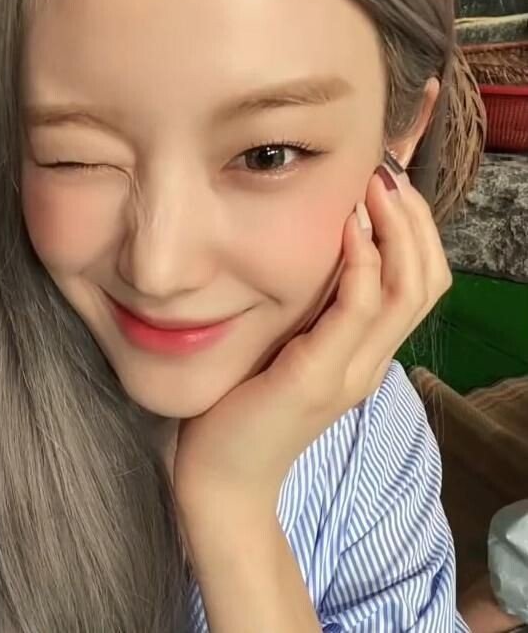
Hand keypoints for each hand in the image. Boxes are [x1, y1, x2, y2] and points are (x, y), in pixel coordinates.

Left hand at [173, 161, 452, 513]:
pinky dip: (362, 264)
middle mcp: (370, 362)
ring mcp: (350, 372)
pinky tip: (346, 229)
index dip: (414, 230)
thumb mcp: (285, 350)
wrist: (222, 476)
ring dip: (395, 228)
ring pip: (407, 290)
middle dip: (414, 219)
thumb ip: (308, 315)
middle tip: (385, 173)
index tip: (385, 184)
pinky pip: (358, 311)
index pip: (419, 284)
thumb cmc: (243, 406)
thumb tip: (313, 259)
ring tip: (372, 186)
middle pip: (426, 280)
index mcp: (365, 355)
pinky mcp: (317, 377)